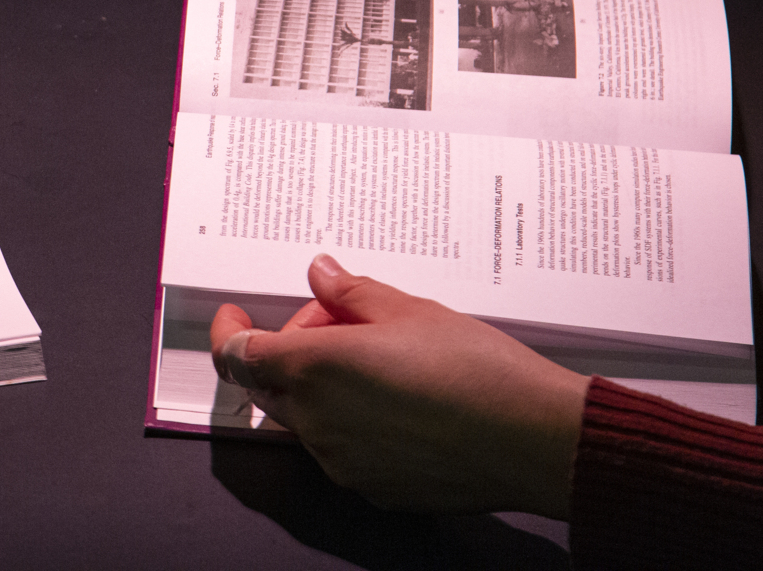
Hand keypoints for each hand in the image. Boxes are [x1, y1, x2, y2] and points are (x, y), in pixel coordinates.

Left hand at [210, 254, 587, 515]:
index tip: (236, 317)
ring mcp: (342, 461)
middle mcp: (317, 421)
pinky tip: (401, 402)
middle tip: (342, 325)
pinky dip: (354, 424)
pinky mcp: (372, 488)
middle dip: (291, 352)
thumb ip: (352, 292)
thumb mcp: (410, 309)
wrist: (532, 439)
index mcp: (314, 369)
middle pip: (271, 385)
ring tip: (383, 362)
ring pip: (307, 418)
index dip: (229, 333)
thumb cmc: (477, 372)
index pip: (236, 355)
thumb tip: (323, 274)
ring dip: (324, 389)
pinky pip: (342, 451)